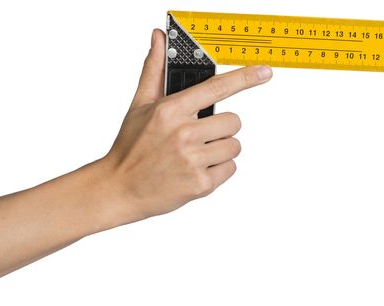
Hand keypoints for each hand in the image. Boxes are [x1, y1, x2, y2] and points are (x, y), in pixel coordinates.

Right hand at [98, 29, 271, 220]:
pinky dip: (218, 170)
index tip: (264, 72)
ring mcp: (193, 160)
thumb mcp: (140, 105)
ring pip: (233, 145)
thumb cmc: (130, 147)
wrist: (119, 189)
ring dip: (220, 149)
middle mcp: (183, 133)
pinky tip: (195, 170)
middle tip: (197, 135)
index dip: (244, 78)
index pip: (216, 87)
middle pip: (233, 121)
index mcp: (170, 110)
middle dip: (221, 127)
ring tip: (194, 154)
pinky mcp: (201, 184)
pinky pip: (230, 168)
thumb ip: (154, 70)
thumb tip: (159, 38)